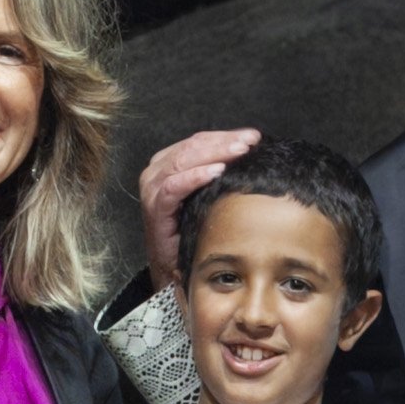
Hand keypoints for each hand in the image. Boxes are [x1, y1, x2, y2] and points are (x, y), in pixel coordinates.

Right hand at [138, 128, 262, 289]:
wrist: (173, 267)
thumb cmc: (191, 231)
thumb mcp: (206, 195)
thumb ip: (217, 174)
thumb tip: (249, 154)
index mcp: (168, 165)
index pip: (198, 141)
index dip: (225, 136)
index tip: (252, 136)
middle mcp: (156, 172)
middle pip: (192, 147)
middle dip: (224, 142)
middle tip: (250, 141)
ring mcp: (152, 189)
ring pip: (183, 161)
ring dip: (214, 153)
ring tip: (239, 151)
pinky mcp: (154, 208)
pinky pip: (174, 186)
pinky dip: (195, 177)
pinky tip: (217, 172)